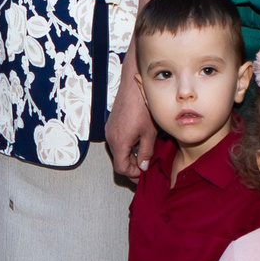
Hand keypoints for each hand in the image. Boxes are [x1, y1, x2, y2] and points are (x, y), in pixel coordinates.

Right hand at [104, 64, 155, 179]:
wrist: (134, 84)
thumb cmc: (142, 105)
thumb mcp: (149, 133)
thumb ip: (146, 152)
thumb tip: (144, 166)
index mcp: (119, 142)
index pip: (121, 168)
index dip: (133, 175)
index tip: (143, 176)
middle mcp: (111, 137)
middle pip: (119, 160)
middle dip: (133, 166)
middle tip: (146, 167)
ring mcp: (110, 130)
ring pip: (119, 151)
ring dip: (131, 156)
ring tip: (145, 154)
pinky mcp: (112, 123)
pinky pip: (118, 141)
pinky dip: (127, 146)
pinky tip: (140, 142)